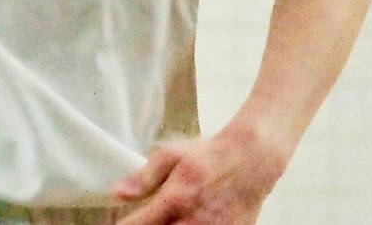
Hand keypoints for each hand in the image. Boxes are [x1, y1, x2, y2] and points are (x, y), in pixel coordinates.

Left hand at [112, 125, 286, 224]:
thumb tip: (117, 194)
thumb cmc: (211, 154)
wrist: (254, 157)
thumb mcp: (173, 154)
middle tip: (159, 215)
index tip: (128, 221)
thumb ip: (143, 177)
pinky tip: (195, 219)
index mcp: (175, 199)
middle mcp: (192, 221)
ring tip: (178, 216)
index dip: (127, 224)